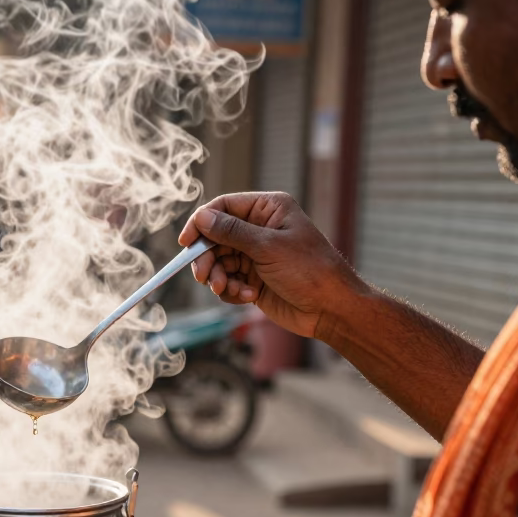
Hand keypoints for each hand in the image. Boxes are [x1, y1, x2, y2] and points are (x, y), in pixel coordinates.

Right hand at [179, 192, 366, 339]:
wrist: (331, 309)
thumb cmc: (309, 270)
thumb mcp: (268, 247)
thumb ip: (231, 232)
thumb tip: (202, 217)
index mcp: (267, 209)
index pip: (223, 207)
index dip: (201, 222)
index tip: (186, 241)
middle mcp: (259, 229)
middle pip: (215, 237)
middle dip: (208, 257)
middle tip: (203, 275)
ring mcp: (255, 255)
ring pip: (218, 261)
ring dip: (217, 277)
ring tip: (227, 289)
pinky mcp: (252, 279)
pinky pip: (227, 281)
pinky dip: (230, 290)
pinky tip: (247, 296)